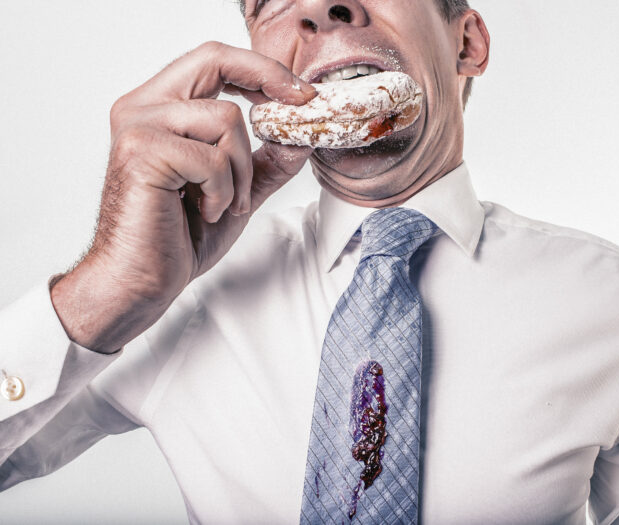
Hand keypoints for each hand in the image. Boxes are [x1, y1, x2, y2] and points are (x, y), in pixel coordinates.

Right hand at [51, 41, 315, 352]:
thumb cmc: (178, 237)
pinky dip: (224, 191)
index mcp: (159, 108)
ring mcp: (138, 126)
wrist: (141, 281)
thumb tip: (303, 136)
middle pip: (214, 60)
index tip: (300, 93)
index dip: (261, 68)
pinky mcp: (143, 153)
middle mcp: (142, 107)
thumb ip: (266, 162)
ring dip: (241, 169)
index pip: (213, 60)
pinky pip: (214, 158)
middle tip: (301, 106)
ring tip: (225, 202)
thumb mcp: (237, 190)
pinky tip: (206, 211)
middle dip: (267, 79)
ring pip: (226, 118)